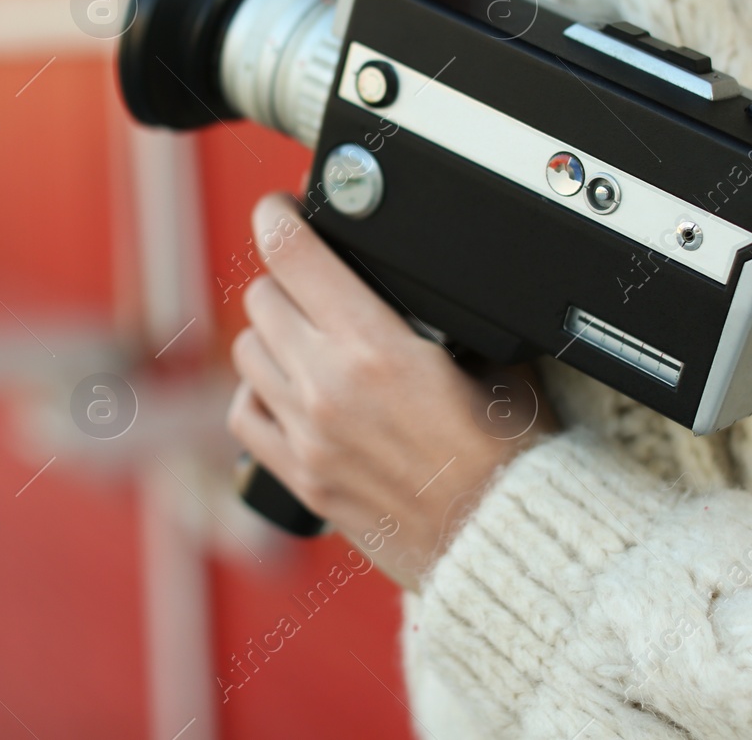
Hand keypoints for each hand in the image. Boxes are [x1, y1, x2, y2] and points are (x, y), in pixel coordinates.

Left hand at [226, 193, 550, 589]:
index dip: (278, 218)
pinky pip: (244, 414)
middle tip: (313, 281)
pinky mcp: (300, 477)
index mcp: (375, 347)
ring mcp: (305, 435)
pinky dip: (257, 393)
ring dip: (270, 335)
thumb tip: (426, 290)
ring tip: (305, 337)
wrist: (499, 541)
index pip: (295, 257)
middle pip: (262, 298)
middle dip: (287, 279)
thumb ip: (448, 319)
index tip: (277, 209)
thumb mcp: (493, 362)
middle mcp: (327, 387)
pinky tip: (285, 390)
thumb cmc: (507, 460)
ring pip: (246, 351)